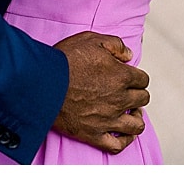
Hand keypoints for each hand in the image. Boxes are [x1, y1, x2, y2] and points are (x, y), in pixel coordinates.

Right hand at [53, 31, 150, 153]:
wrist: (41, 82)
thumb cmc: (64, 60)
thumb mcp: (90, 39)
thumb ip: (115, 44)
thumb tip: (129, 55)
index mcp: (121, 76)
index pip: (142, 79)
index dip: (136, 76)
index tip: (127, 75)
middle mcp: (119, 99)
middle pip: (142, 99)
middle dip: (137, 93)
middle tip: (126, 91)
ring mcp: (108, 119)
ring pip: (136, 125)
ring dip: (136, 117)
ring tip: (129, 112)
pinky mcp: (94, 134)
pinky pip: (118, 145)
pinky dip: (125, 140)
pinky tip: (123, 134)